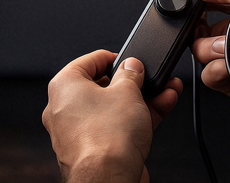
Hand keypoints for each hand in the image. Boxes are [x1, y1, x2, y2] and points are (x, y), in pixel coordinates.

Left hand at [42, 50, 181, 182]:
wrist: (107, 181)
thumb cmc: (106, 138)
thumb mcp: (127, 91)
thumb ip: (131, 73)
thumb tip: (132, 67)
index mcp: (63, 86)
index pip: (89, 61)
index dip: (114, 58)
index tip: (131, 60)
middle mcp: (64, 108)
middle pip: (103, 87)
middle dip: (133, 83)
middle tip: (149, 78)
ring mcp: (78, 132)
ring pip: (113, 108)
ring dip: (142, 100)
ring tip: (166, 91)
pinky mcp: (94, 151)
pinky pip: (116, 127)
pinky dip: (136, 118)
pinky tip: (160, 109)